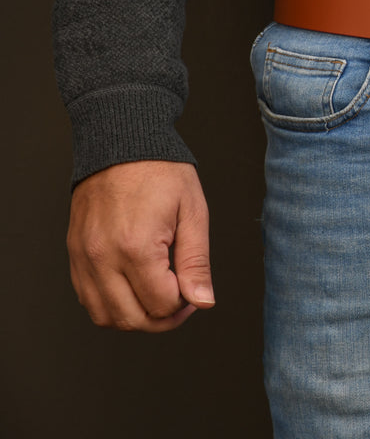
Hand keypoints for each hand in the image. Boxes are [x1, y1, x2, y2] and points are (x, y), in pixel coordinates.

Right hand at [67, 160, 214, 330]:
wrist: (122, 142)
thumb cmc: (161, 172)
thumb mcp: (192, 213)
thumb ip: (196, 262)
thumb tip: (202, 301)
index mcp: (136, 247)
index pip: (161, 304)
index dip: (185, 304)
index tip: (194, 288)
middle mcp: (103, 256)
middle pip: (132, 319)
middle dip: (162, 319)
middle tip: (181, 300)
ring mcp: (84, 257)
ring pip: (105, 316)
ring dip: (135, 316)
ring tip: (157, 296)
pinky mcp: (75, 253)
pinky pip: (88, 298)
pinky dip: (111, 304)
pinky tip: (133, 287)